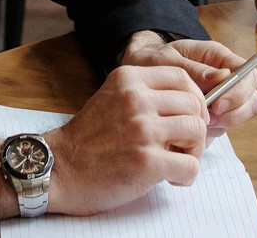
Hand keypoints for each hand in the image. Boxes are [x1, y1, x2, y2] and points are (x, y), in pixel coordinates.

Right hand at [42, 63, 207, 214]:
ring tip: (178, 161)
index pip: (182, 77)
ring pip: (197, 131)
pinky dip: (188, 176)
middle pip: (194, 104)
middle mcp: (136, 99)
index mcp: (129, 79)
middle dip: (197, 126)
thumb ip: (145, 95)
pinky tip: (172, 179)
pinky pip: (191, 165)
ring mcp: (142, 129)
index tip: (189, 116)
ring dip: (195, 151)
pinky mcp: (146, 161)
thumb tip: (190, 105)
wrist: (59, 170)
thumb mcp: (113, 98)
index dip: (194, 98)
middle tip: (186, 145)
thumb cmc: (88, 140)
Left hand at [120, 36, 256, 134]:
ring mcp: (220, 98)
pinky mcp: (211, 116)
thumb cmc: (150, 60)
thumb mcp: (165, 61)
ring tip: (199, 124)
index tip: (217, 103)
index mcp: (218, 57)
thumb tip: (222, 77)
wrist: (135, 74)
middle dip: (236, 111)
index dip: (239, 90)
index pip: (248, 73)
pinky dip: (211, 133)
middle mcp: (224, 78)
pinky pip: (223, 127)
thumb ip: (192, 69)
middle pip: (252, 97)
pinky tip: (191, 132)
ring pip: (241, 114)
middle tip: (210, 118)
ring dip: (225, 123)